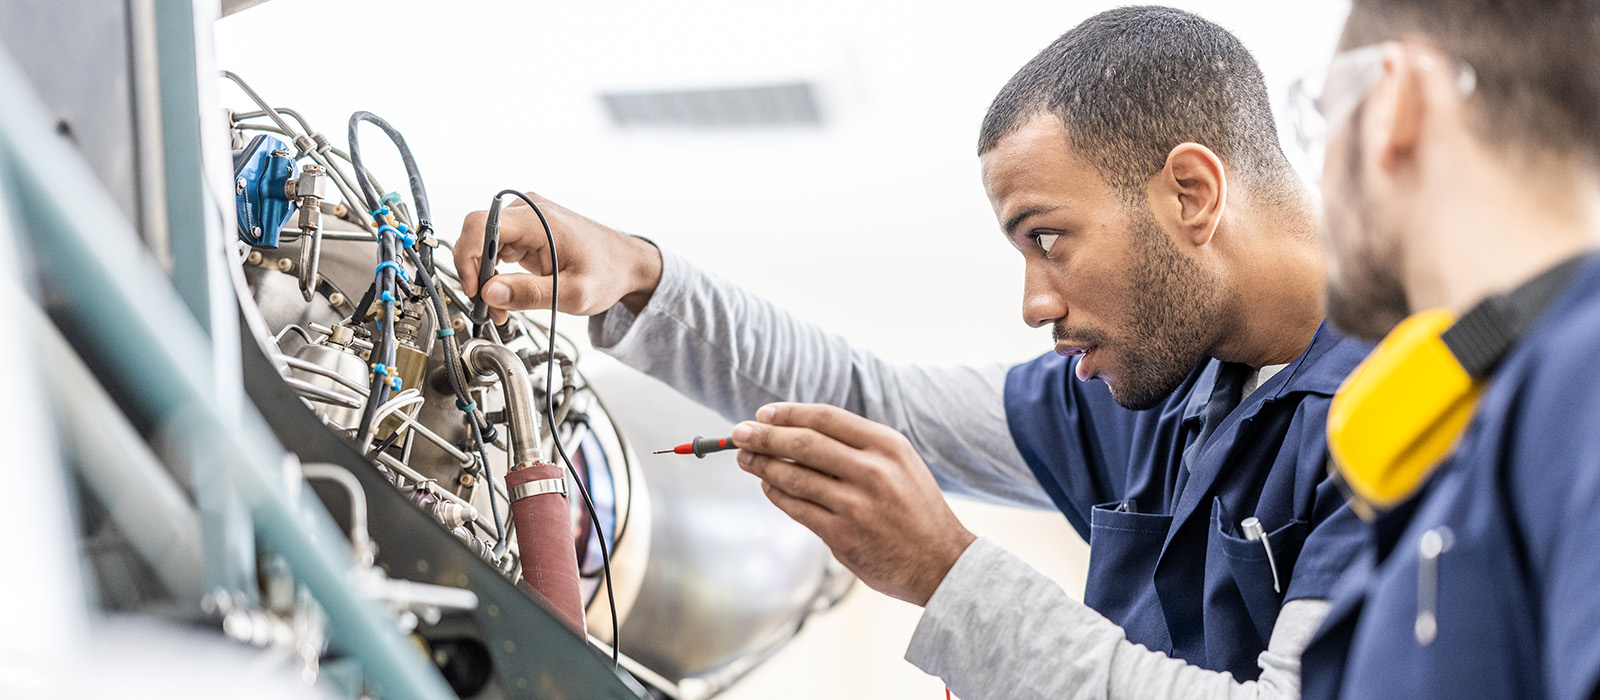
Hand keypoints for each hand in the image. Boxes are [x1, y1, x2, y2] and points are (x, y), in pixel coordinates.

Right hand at [456, 192, 662, 322]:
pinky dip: (496, 274)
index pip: (481, 226)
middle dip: (477, 274)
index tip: (474, 290)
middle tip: (489, 307)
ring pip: (485, 245)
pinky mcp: (527, 232)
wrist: (627, 264)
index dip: (468, 258)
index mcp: (538, 218)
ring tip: (502, 307)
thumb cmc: (609, 272)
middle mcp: (528, 211)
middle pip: (478, 235)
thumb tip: (490, 294)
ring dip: (487, 278)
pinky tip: (508, 295)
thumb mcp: (572, 293)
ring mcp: (527, 219)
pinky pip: (497, 250)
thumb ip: (529, 294)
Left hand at [731, 402, 977, 606]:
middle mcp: (872, 471)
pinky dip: (777, 495)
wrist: (941, 562)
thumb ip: (858, 446)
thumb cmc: (915, 509)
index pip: (825, 418)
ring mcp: (856, 505)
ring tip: (746, 459)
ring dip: (763, 466)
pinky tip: (768, 488)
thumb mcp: (900, 463)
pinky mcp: (843, 536)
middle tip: (739, 434)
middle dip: (764, 436)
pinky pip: (797, 509)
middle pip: (803, 443)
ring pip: (794, 476)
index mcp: (887, 445)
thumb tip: (798, 431)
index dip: (788, 413)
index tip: (763, 414)